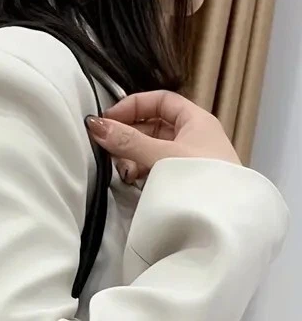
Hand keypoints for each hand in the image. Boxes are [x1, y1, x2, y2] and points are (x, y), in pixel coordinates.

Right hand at [85, 90, 240, 184]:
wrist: (224, 219)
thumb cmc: (201, 179)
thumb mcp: (161, 156)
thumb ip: (128, 141)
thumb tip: (96, 125)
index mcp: (196, 121)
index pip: (161, 101)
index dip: (134, 106)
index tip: (109, 120)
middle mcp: (193, 138)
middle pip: (153, 126)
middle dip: (129, 136)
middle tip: (109, 148)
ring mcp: (187, 162)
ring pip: (151, 150)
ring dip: (132, 157)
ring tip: (123, 171)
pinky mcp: (181, 183)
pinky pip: (154, 170)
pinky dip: (140, 173)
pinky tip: (132, 182)